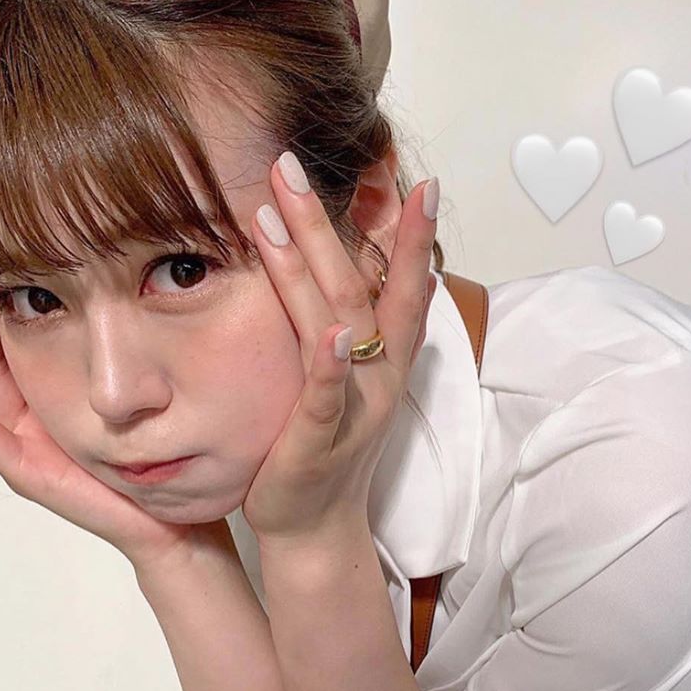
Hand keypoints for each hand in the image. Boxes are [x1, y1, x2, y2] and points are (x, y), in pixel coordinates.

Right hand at [0, 276, 228, 570]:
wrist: (174, 523)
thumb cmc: (165, 461)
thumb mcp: (149, 394)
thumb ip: (140, 354)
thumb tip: (151, 288)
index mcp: (62, 396)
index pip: (31, 333)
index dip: (17, 289)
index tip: (12, 242)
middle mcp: (38, 416)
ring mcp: (26, 443)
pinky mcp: (26, 472)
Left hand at [240, 155, 438, 547]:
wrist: (315, 525)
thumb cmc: (325, 449)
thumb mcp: (346, 381)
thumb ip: (357, 329)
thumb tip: (374, 274)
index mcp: (383, 360)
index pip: (400, 285)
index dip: (409, 234)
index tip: (413, 178)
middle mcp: (377, 377)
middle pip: (360, 287)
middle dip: (329, 223)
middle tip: (291, 164)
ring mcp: (352, 408)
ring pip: (339, 325)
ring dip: (311, 267)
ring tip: (277, 212)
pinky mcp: (319, 441)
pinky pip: (329, 399)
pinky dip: (331, 367)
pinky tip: (330, 334)